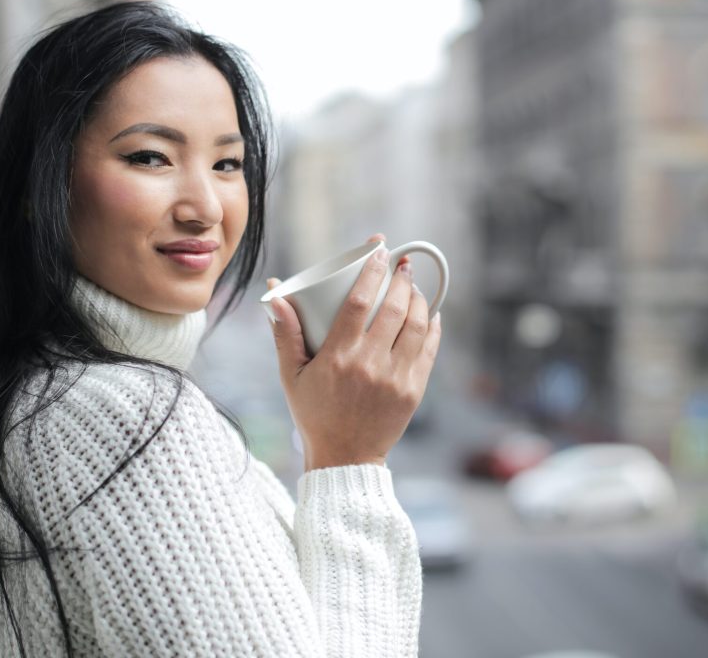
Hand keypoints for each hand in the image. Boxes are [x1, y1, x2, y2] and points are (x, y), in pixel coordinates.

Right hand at [267, 234, 440, 469]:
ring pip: (416, 325)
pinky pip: (429, 349)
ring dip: (419, 298)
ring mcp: (396, 378)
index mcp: (338, 357)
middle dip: (401, 278)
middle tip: (402, 263)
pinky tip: (430, 313)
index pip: (359, 302)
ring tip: (414, 286)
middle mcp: (370, 364)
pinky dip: (432, 326)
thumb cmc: (314, 413)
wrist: (345, 457)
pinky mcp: (414, 390)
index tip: (379, 250)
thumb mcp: (292, 376)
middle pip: (394, 308)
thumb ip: (284, 334)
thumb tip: (274, 295)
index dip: (371, 271)